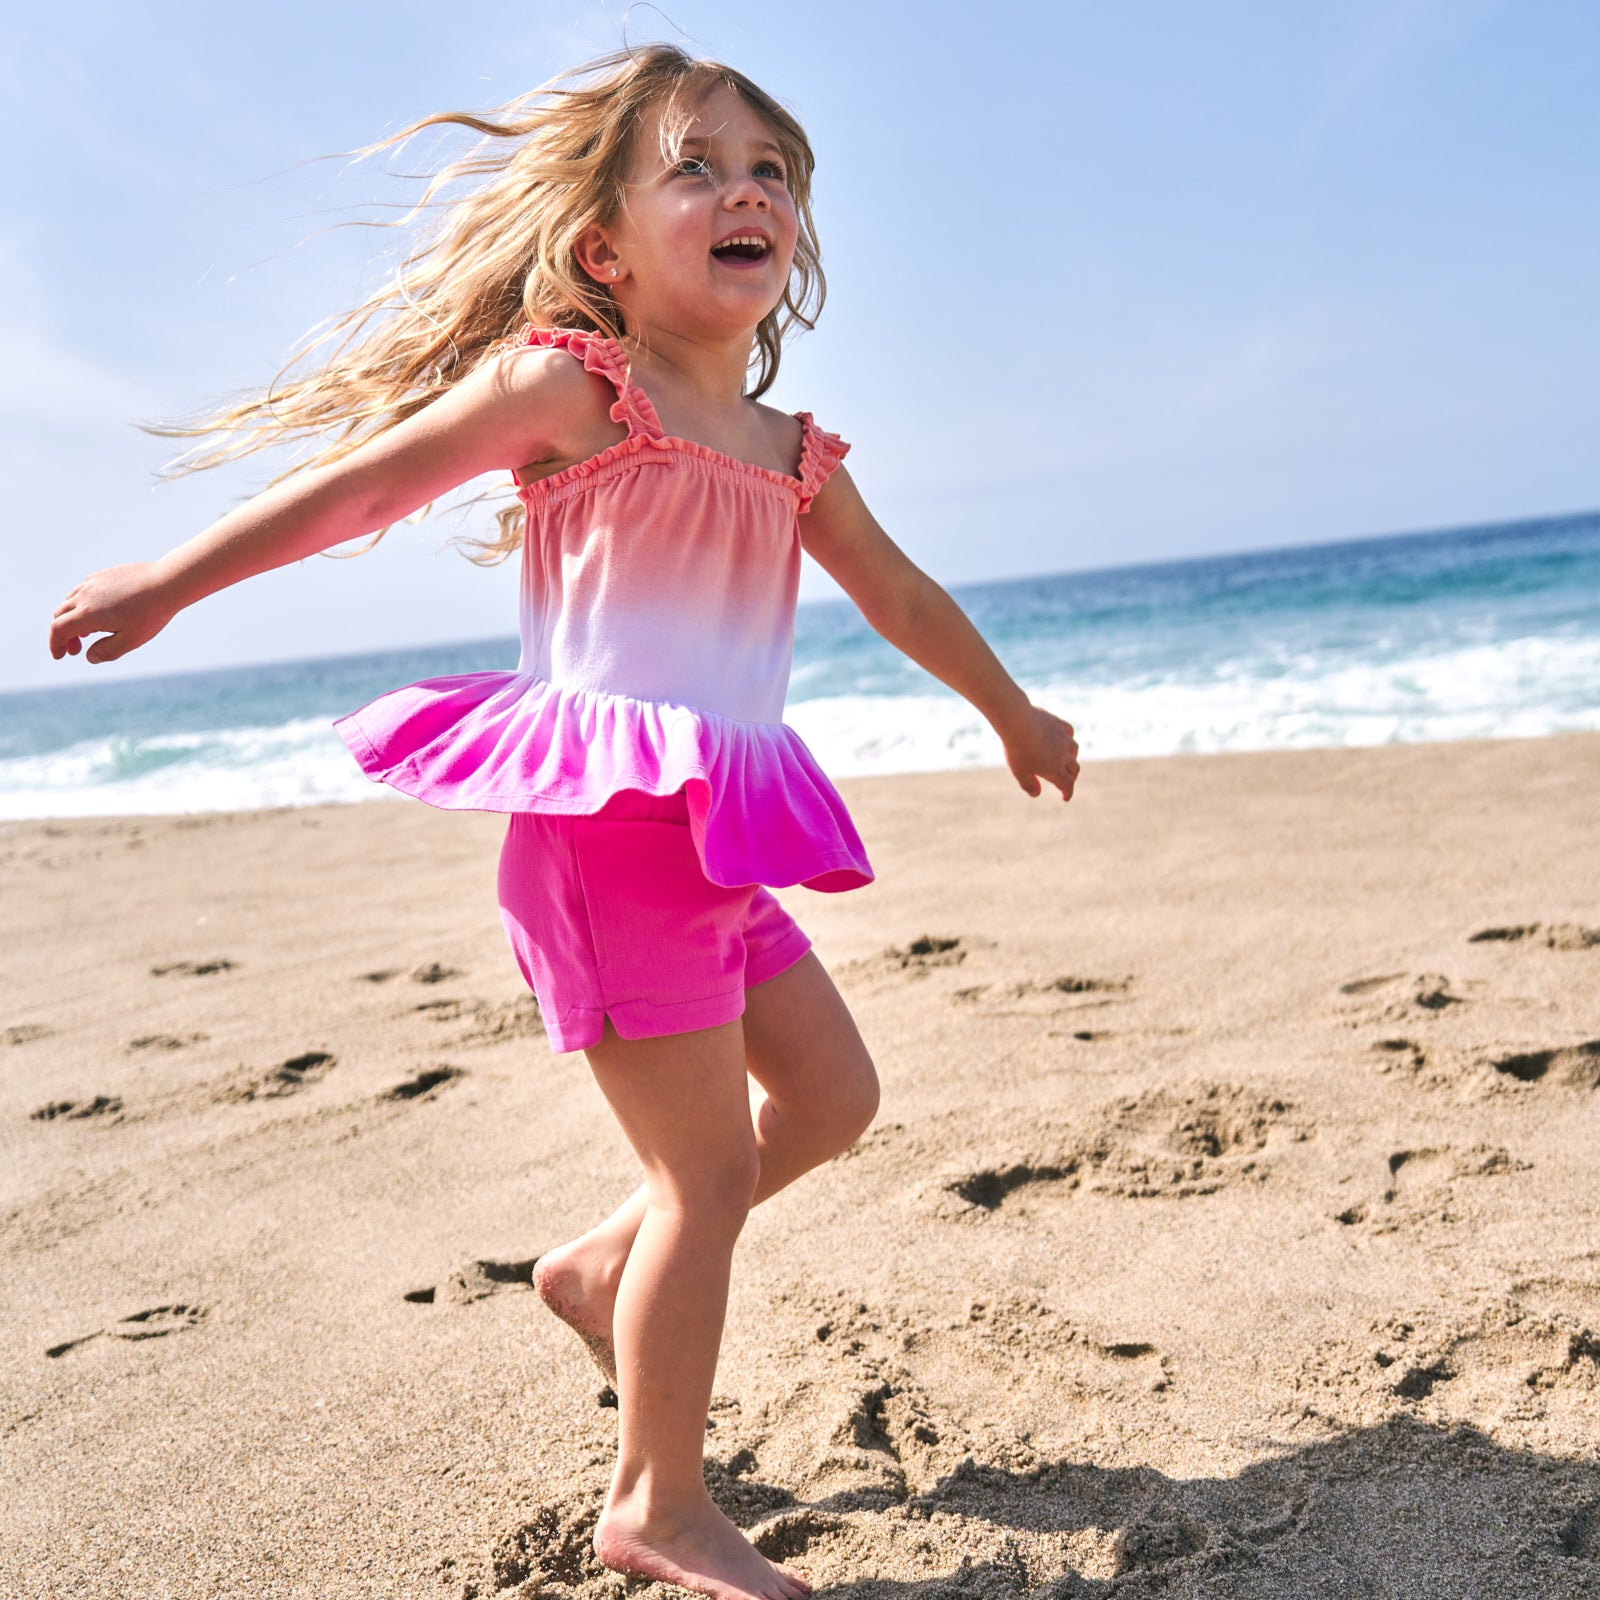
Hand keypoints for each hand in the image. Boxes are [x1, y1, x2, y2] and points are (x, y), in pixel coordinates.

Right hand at [49, 562, 179, 663]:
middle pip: (60, 615)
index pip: (58, 630)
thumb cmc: (151, 613)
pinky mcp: (103, 575)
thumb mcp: (131, 640)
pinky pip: (83, 590)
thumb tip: (89, 657)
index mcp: (89, 614)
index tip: (59, 656)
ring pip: (70, 601)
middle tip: (76, 649)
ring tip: (88, 632)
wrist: (167, 582)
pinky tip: (99, 612)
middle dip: (63, 635)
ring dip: (72, 618)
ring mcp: (93, 582)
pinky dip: (81, 604)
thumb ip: (107, 651)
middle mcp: (85, 595)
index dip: (55, 644)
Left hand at [1002, 704, 1078, 800]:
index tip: (1065, 797)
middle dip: (1071, 777)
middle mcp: (1063, 755)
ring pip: (1074, 749)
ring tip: (1066, 759)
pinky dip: (1069, 738)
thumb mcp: (1019, 772)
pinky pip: (1069, 732)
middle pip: (1074, 769)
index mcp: (1055, 770)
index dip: (1067, 793)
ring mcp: (1063, 738)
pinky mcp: (1059, 724)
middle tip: (1067, 780)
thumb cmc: (1017, 750)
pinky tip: (1064, 738)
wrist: (1018, 722)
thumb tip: (1037, 793)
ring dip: (1072, 757)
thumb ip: (1029, 785)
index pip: (1067, 785)